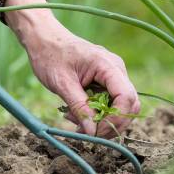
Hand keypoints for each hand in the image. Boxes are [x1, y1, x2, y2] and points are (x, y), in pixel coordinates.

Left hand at [4, 0, 139, 137]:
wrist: (44, 40)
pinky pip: (108, 103)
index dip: (116, 119)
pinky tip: (75, 113)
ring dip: (100, 120)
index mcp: (108, 66)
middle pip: (128, 105)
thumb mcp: (62, 84)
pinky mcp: (105, 81)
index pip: (127, 98)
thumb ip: (79, 107)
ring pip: (119, 107)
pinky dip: (95, 114)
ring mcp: (112, 76)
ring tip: (73, 118)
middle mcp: (116, 70)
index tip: (95, 131)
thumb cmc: (51, 56)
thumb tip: (92, 132)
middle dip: (109, 123)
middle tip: (84, 131)